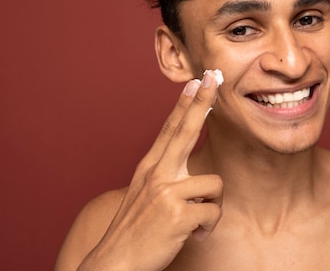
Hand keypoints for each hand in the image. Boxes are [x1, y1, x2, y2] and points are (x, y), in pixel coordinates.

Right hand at [79, 71, 222, 270]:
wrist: (116, 261)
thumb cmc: (137, 230)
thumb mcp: (146, 195)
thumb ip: (167, 178)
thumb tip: (193, 173)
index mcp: (150, 168)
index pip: (171, 129)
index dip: (185, 104)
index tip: (195, 81)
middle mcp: (157, 173)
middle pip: (186, 129)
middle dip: (202, 100)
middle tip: (214, 77)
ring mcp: (166, 191)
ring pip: (214, 185)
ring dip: (210, 207)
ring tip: (192, 222)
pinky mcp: (178, 212)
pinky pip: (213, 212)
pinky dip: (207, 227)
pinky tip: (192, 234)